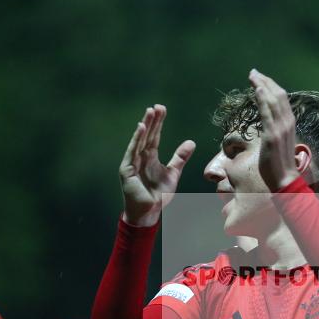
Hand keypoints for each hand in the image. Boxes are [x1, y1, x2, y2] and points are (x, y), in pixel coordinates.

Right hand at [119, 104, 195, 226]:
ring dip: (145, 126)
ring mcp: (132, 161)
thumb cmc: (159, 194)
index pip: (155, 136)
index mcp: (150, 156)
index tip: (162, 109)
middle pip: (147, 135)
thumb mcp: (173, 173)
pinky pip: (132, 151)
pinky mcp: (127, 169)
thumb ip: (180, 158)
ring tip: (149, 113)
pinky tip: (141, 128)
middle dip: (152, 121)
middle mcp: (140, 156)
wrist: (149, 211)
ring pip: (140, 140)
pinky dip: (136, 140)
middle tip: (157, 107)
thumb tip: (191, 142)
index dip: (159, 123)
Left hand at [248, 69, 299, 191]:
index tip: (260, 79)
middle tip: (253, 72)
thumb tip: (268, 128)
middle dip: (265, 81)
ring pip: (273, 100)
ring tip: (252, 75)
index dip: (271, 86)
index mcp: (290, 124)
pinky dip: (263, 99)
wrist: (285, 180)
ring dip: (262, 85)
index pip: (282, 99)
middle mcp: (288, 123)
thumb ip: (275, 132)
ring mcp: (281, 129)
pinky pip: (267, 113)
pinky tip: (257, 89)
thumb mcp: (279, 144)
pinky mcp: (272, 135)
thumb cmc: (280, 165)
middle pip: (278, 94)